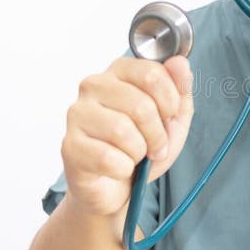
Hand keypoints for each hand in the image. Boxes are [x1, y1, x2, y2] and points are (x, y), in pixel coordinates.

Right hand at [61, 56, 193, 216]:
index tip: (169, 116)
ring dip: (139, 152)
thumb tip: (179, 62)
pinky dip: (124, 168)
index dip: (170, 102)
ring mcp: (77, 114)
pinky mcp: (69, 145)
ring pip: (122, 130)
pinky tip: (119, 168)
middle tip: (155, 147)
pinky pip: (108, 157)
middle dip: (157, 134)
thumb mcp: (173, 119)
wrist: (118, 186)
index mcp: (119, 72)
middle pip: (140, 105)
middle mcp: (93, 86)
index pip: (152, 73)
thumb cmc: (142, 147)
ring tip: (136, 157)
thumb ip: (180, 89)